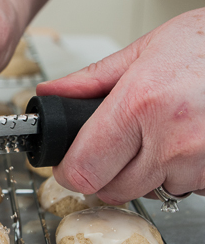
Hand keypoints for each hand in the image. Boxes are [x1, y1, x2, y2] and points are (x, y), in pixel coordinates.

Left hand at [36, 8, 204, 203]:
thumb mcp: (144, 51)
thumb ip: (90, 80)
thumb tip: (53, 92)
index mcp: (141, 104)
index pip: (83, 170)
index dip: (70, 170)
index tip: (70, 165)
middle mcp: (172, 140)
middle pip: (110, 189)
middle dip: (104, 172)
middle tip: (115, 145)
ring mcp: (200, 163)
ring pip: (146, 191)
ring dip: (143, 172)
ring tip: (158, 134)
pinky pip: (181, 190)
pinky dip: (174, 174)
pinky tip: (182, 144)